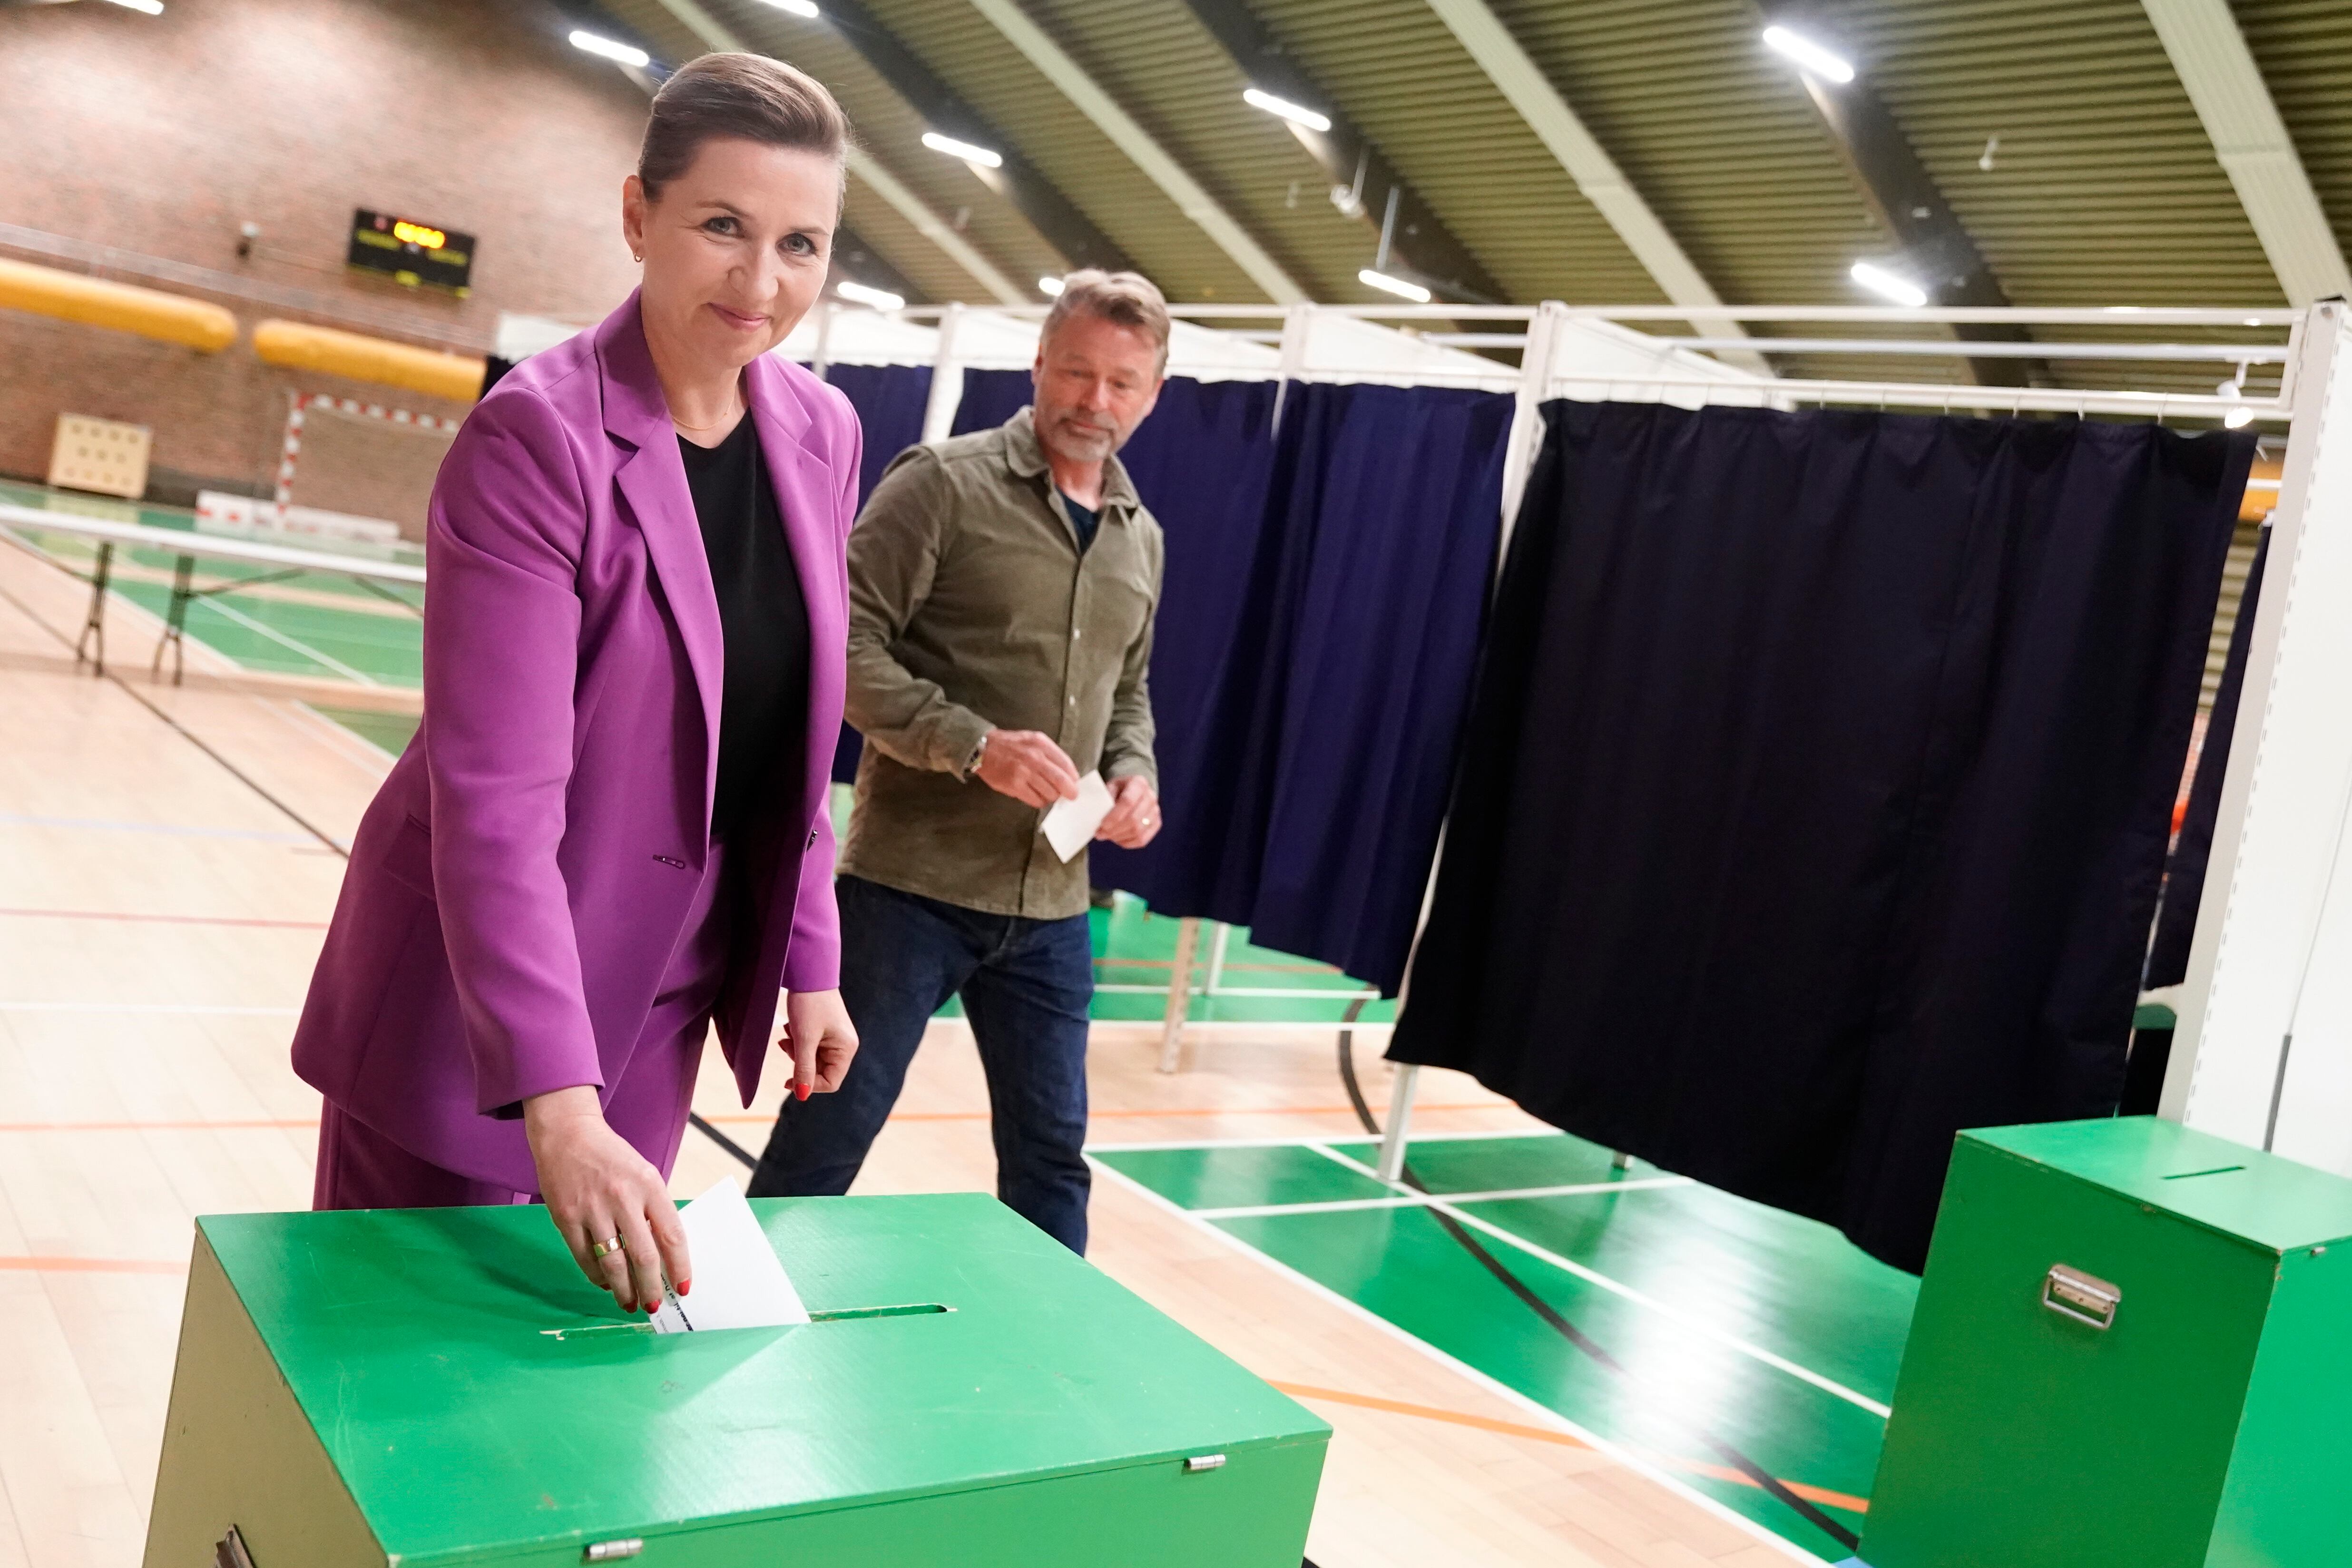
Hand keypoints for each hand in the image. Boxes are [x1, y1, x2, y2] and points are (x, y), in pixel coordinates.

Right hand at [523, 1085, 687, 1313]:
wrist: (568, 1133)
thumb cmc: (612, 1157)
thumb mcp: (644, 1174)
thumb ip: (653, 1210)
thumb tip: (663, 1254)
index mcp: (649, 1185)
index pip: (672, 1235)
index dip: (680, 1266)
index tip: (684, 1287)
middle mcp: (622, 1198)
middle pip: (643, 1256)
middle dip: (652, 1287)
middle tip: (656, 1305)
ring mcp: (592, 1209)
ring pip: (613, 1263)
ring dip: (624, 1290)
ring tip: (631, 1303)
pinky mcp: (566, 1217)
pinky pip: (585, 1257)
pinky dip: (597, 1276)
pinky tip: (606, 1283)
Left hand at [780, 988, 858, 1100]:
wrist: (809, 972)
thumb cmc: (809, 1004)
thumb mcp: (804, 1039)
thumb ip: (803, 1069)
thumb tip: (801, 1096)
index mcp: (846, 1049)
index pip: (831, 1082)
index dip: (809, 1085)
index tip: (787, 1080)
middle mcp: (844, 1045)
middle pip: (821, 1071)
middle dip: (800, 1063)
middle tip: (786, 1045)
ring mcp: (835, 1037)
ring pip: (813, 1059)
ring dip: (797, 1051)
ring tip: (789, 1033)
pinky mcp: (826, 1030)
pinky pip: (811, 1046)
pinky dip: (798, 1041)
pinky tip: (792, 1027)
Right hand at [974, 729, 1080, 807]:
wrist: (983, 749)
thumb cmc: (1011, 745)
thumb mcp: (1033, 739)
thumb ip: (1050, 753)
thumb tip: (1069, 774)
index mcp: (1041, 744)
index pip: (1066, 764)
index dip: (1073, 778)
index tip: (1074, 783)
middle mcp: (1035, 758)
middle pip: (1061, 781)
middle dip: (1069, 792)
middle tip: (1070, 796)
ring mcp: (1024, 773)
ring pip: (1050, 793)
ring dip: (1052, 796)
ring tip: (1046, 792)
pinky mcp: (1015, 786)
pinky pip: (1036, 800)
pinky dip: (1040, 801)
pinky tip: (1036, 796)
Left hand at [1096, 774, 1161, 848]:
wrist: (1135, 790)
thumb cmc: (1119, 789)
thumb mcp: (1110, 786)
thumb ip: (1105, 798)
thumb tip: (1099, 816)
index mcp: (1139, 783)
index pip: (1127, 802)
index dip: (1114, 816)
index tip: (1102, 825)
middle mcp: (1150, 797)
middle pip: (1133, 819)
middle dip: (1114, 830)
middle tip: (1100, 834)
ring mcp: (1155, 811)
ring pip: (1138, 831)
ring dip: (1119, 837)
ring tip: (1107, 836)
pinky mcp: (1156, 824)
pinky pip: (1142, 839)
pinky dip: (1127, 842)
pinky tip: (1117, 839)